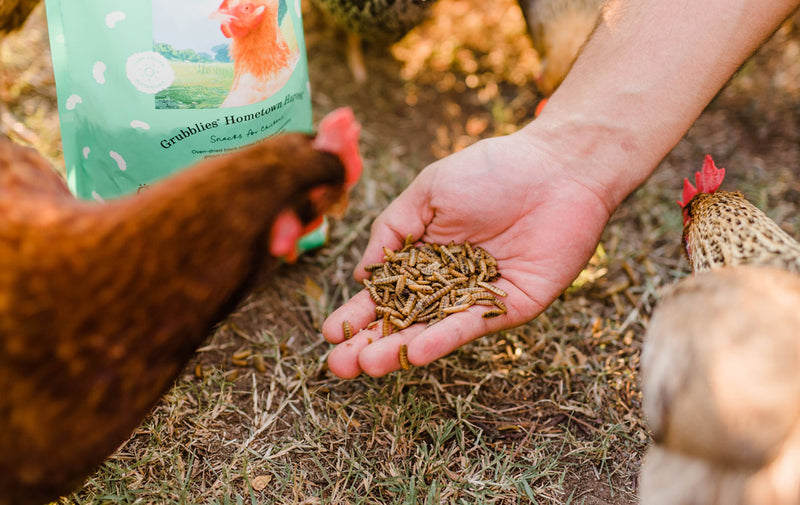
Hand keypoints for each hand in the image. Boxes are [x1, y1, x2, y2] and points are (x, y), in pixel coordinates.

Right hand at [322, 128, 614, 377]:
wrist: (558, 168)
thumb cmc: (492, 171)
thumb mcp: (428, 191)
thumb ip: (393, 229)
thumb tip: (360, 273)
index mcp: (426, 255)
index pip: (385, 292)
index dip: (358, 313)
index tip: (329, 333)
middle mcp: (449, 282)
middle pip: (404, 320)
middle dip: (371, 343)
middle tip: (340, 366)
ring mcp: (478, 297)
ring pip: (433, 330)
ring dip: (400, 350)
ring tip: (366, 366)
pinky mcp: (510, 306)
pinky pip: (472, 324)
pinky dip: (444, 338)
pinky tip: (416, 351)